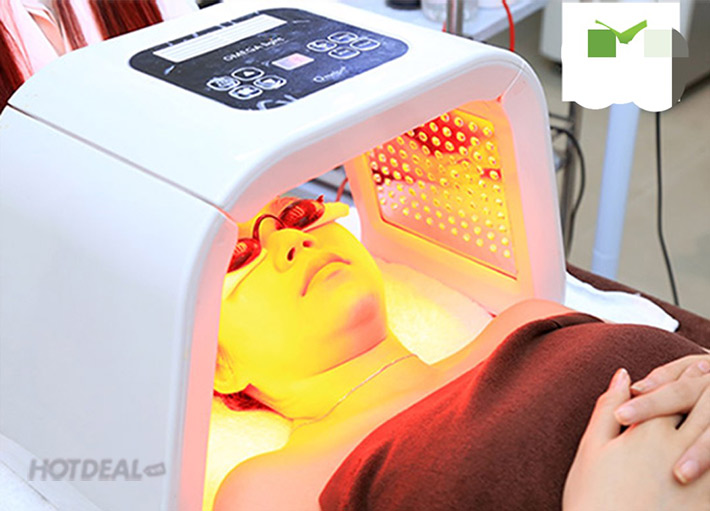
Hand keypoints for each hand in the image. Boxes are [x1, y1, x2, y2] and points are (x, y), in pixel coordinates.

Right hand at [563, 368, 709, 510]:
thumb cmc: (592, 498)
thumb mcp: (591, 449)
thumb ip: (609, 408)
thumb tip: (622, 375)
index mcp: (648, 433)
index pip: (675, 393)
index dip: (686, 377)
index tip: (697, 366)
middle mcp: (679, 450)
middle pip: (706, 410)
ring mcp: (701, 480)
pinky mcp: (707, 503)